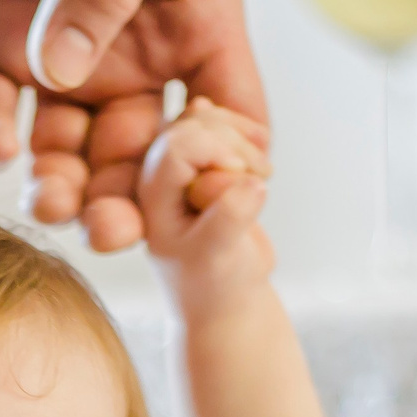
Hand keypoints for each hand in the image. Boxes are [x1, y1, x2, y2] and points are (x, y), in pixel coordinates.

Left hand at [0, 0, 267, 252]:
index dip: (225, 171)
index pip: (227, 115)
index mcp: (194, 15)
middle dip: (130, 203)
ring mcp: (56, 50)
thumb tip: (70, 75)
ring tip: (49, 202)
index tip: (209, 208)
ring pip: (64, 152)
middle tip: (110, 229)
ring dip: (59, 188)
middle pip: (141, 157)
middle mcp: (129, 48)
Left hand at [139, 99, 272, 294]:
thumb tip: (251, 182)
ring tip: (265, 169)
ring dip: (242, 134)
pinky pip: (217, 125)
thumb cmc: (214, 284)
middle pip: (193, 127)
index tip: (248, 176)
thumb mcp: (219, 257)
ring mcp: (180, 167)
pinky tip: (261, 141)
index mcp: (151, 198)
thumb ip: (229, 218)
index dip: (216, 149)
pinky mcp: (203, 161)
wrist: (224, 296)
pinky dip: (243, 129)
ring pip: (205, 119)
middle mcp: (159, 176)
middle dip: (234, 141)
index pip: (178, 148)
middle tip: (264, 174)